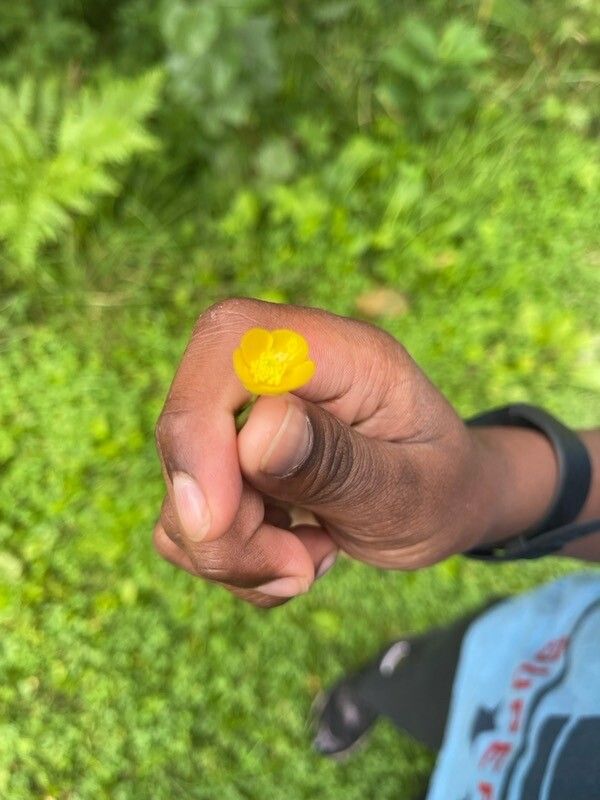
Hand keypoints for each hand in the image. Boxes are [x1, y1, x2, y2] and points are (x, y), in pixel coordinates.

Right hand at [153, 298, 500, 605]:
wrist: (448, 501)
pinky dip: (234, 560)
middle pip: (189, 427)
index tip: (218, 520)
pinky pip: (192, 521)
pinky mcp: (231, 461)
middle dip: (224, 526)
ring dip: (233, 553)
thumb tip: (256, 432)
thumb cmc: (444, 486)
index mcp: (337, 353)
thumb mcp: (412, 489)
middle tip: (297, 571)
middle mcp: (279, 371)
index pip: (228, 341)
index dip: (198, 425)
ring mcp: (249, 416)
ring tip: (310, 563)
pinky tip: (293, 558)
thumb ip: (338, 462)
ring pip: (182, 488)